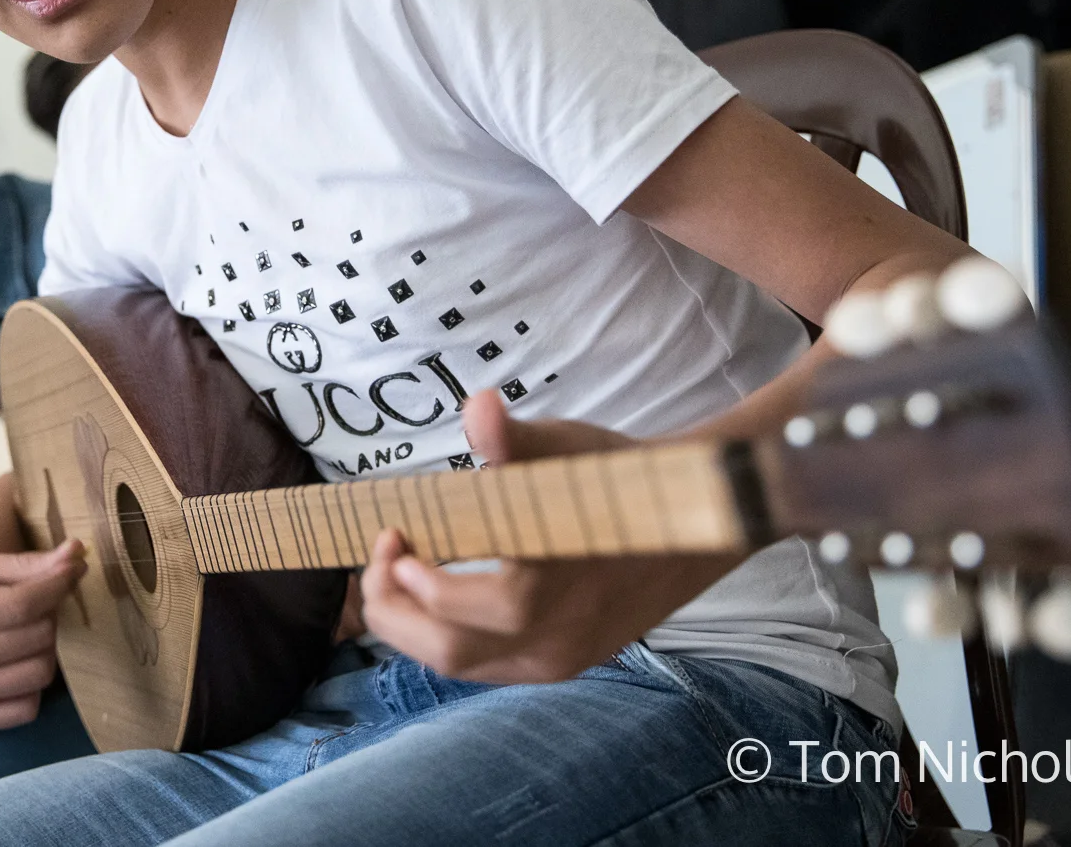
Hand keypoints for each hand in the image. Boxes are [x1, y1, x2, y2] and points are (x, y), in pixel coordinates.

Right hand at [0, 541, 84, 730]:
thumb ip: (22, 565)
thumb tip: (77, 555)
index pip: (22, 604)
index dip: (58, 584)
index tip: (72, 569)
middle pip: (36, 637)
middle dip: (49, 611)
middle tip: (36, 599)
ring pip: (40, 674)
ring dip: (45, 646)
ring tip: (24, 629)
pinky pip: (28, 708)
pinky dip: (31, 682)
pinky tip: (13, 661)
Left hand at [359, 391, 741, 683]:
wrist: (690, 527)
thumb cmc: (617, 482)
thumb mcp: (565, 451)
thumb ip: (513, 439)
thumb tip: (478, 405)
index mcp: (550, 585)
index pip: (453, 605)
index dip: (405, 575)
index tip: (393, 533)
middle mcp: (554, 636)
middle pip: (444, 650)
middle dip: (393, 608)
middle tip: (381, 560)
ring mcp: (559, 659)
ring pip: (459, 666)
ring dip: (414, 626)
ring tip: (398, 578)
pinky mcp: (562, 665)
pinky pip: (487, 666)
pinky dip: (448, 636)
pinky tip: (436, 598)